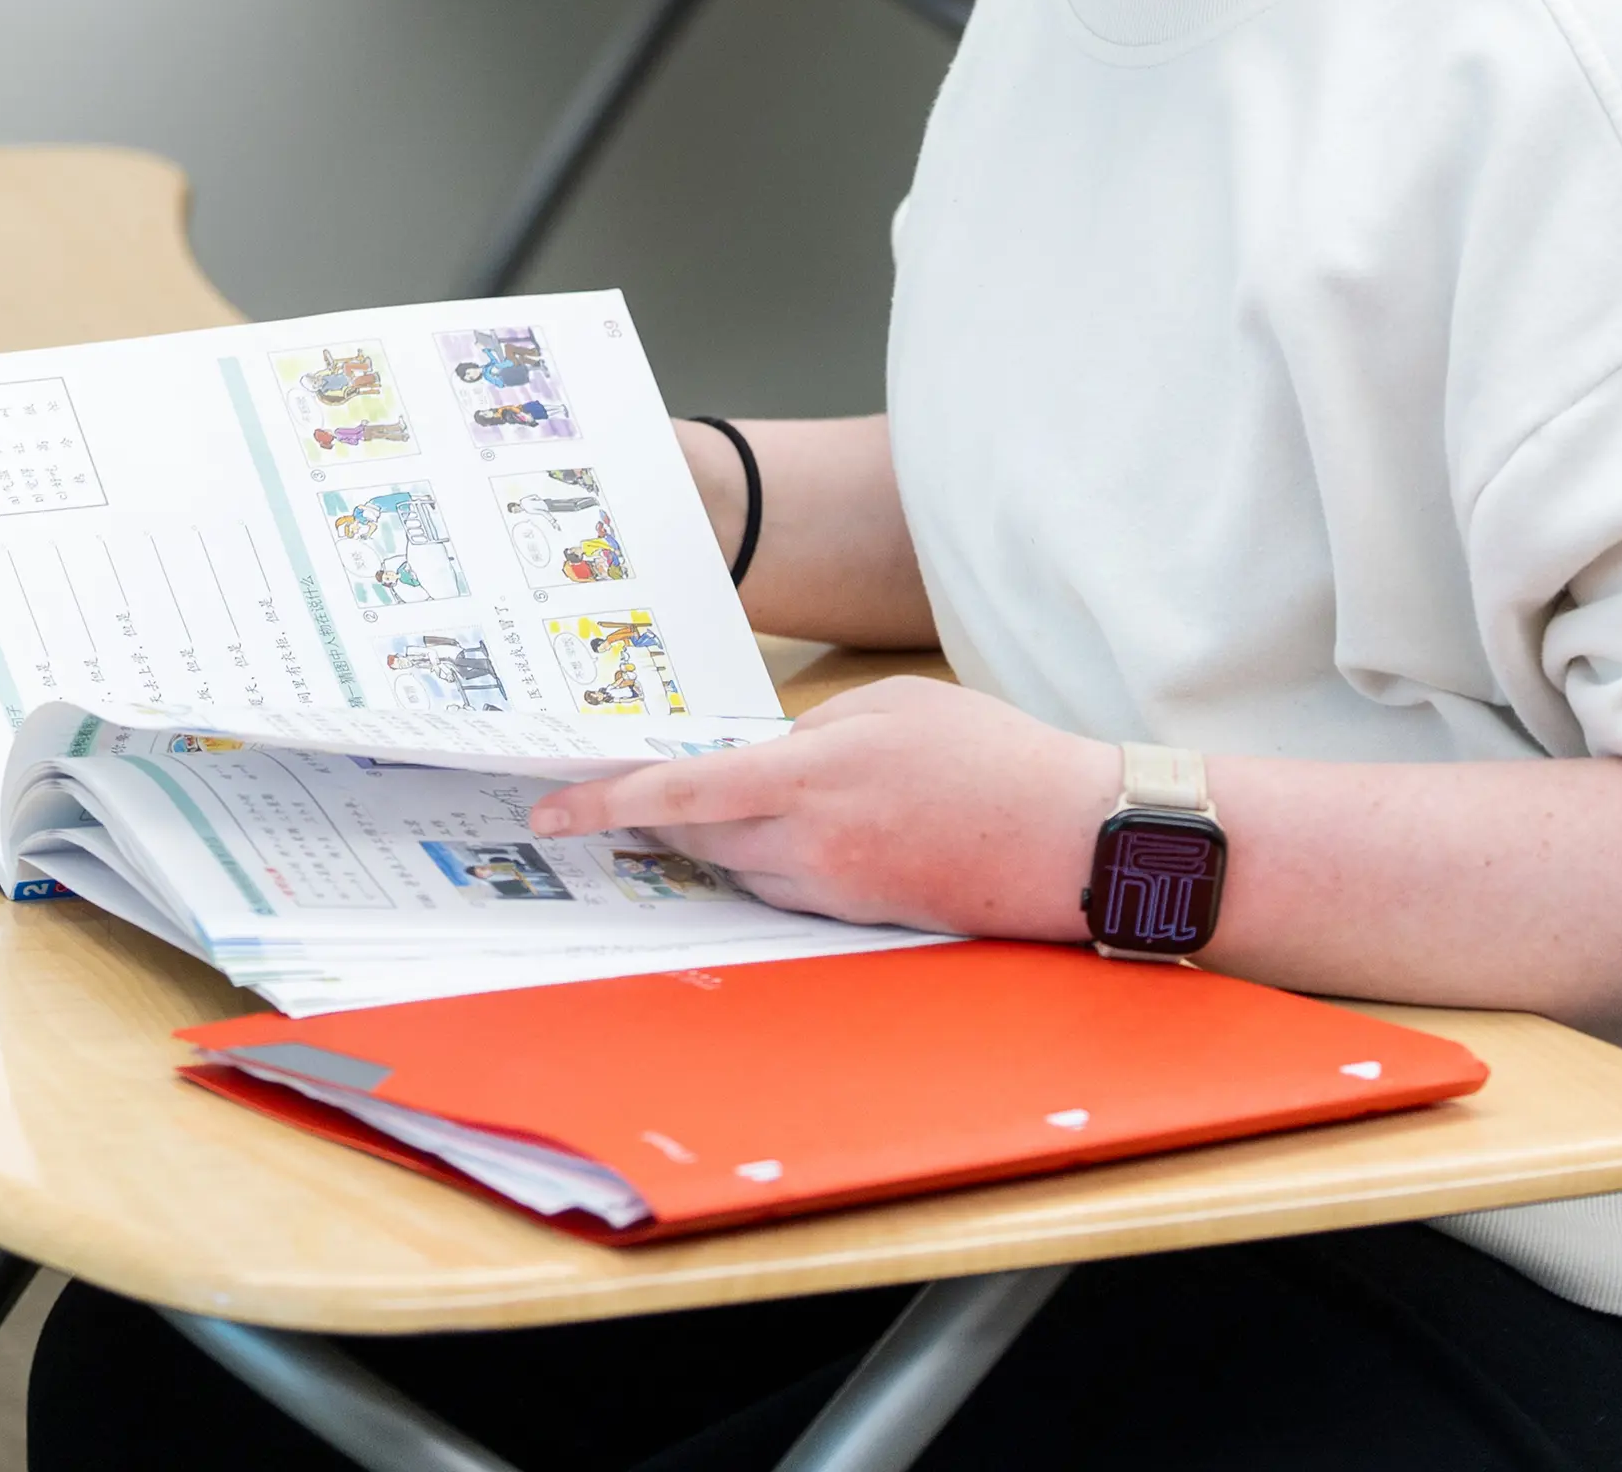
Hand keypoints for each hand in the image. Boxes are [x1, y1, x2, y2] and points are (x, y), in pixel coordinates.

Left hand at [528, 675, 1120, 935]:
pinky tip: (784, 836)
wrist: (1072, 840)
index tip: (550, 813)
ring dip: (716, 841)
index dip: (607, 804)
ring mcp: (837, 888)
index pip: (684, 794)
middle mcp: (813, 843)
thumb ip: (816, 730)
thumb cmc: (994, 757)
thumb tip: (765, 758)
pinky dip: (768, 861)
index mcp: (815, 776)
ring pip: (739, 869)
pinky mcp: (863, 915)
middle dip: (656, 818)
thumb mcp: (895, 706)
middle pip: (697, 838)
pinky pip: (786, 889)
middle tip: (617, 797)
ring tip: (709, 809)